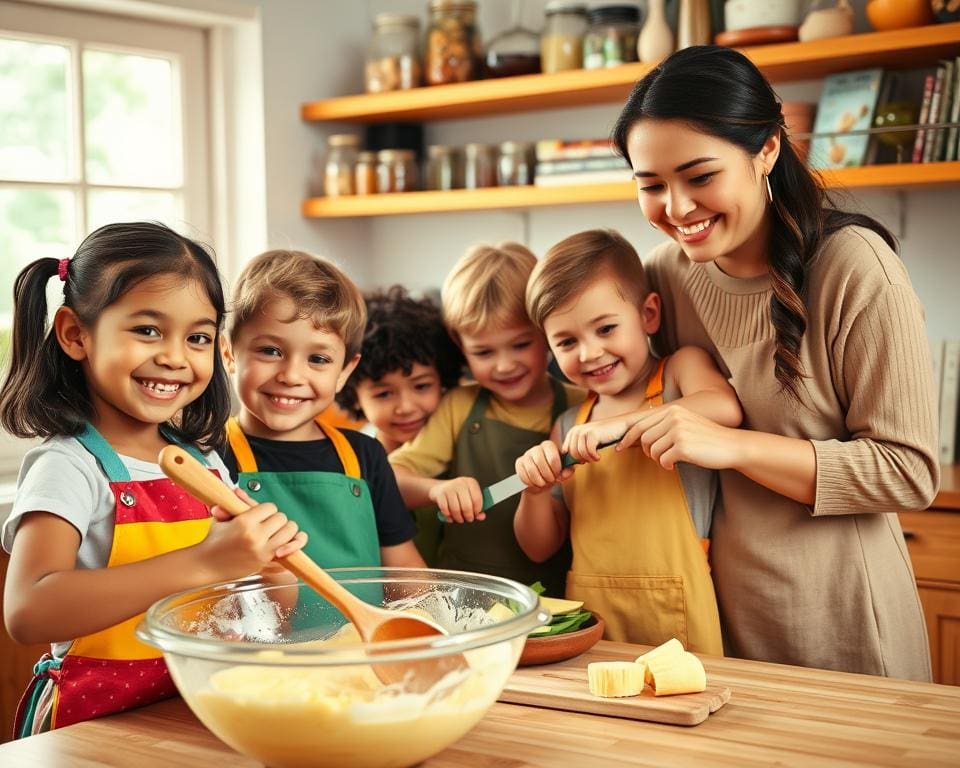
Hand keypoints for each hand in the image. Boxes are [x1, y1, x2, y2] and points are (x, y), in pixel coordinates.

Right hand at [203, 492, 307, 579]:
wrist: (206, 566)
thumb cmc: (213, 542)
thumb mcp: (222, 519)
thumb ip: (235, 505)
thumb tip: (238, 491)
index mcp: (244, 522)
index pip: (270, 507)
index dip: (266, 510)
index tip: (260, 515)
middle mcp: (256, 536)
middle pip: (282, 518)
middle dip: (275, 519)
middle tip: (267, 524)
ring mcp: (263, 550)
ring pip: (290, 531)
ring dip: (285, 530)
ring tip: (276, 532)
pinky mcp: (267, 561)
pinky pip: (291, 549)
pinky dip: (294, 545)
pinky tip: (287, 544)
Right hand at [429, 476, 483, 523]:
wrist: (439, 489)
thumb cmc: (458, 495)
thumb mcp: (469, 498)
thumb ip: (477, 508)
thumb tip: (482, 516)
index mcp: (470, 482)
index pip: (477, 499)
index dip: (477, 510)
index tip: (475, 514)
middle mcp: (460, 483)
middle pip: (467, 505)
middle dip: (468, 516)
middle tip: (468, 519)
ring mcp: (449, 487)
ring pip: (456, 509)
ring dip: (458, 518)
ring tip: (459, 519)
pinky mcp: (440, 494)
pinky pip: (445, 509)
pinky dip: (448, 516)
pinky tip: (450, 516)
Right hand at [516, 440, 572, 492]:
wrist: (541, 483)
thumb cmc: (553, 474)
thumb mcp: (563, 473)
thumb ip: (568, 471)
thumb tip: (565, 473)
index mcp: (549, 446)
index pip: (552, 454)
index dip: (555, 467)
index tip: (557, 474)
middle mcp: (537, 448)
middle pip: (540, 461)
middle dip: (547, 474)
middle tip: (551, 480)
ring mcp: (526, 455)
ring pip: (531, 469)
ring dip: (539, 480)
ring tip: (543, 482)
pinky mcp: (519, 463)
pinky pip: (523, 474)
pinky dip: (530, 482)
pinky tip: (535, 483)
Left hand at [562, 415, 636, 461]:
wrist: (622, 426)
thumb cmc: (606, 436)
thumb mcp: (589, 441)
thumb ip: (579, 448)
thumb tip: (569, 463)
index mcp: (574, 431)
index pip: (566, 450)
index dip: (572, 458)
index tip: (582, 461)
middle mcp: (577, 430)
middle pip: (572, 453)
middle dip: (581, 459)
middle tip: (590, 459)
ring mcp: (584, 431)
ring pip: (579, 453)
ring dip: (588, 458)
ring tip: (595, 458)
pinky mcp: (593, 434)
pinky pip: (588, 452)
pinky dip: (593, 457)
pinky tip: (599, 457)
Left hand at [619, 403, 740, 469]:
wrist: (732, 446)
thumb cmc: (706, 439)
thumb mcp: (685, 425)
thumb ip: (664, 427)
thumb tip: (639, 438)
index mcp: (673, 410)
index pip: (641, 424)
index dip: (628, 437)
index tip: (620, 447)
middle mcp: (674, 417)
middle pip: (643, 438)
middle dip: (646, 451)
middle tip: (658, 458)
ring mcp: (678, 431)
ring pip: (652, 450)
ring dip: (659, 459)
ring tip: (671, 460)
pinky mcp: (683, 446)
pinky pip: (663, 460)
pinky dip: (667, 465)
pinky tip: (676, 465)